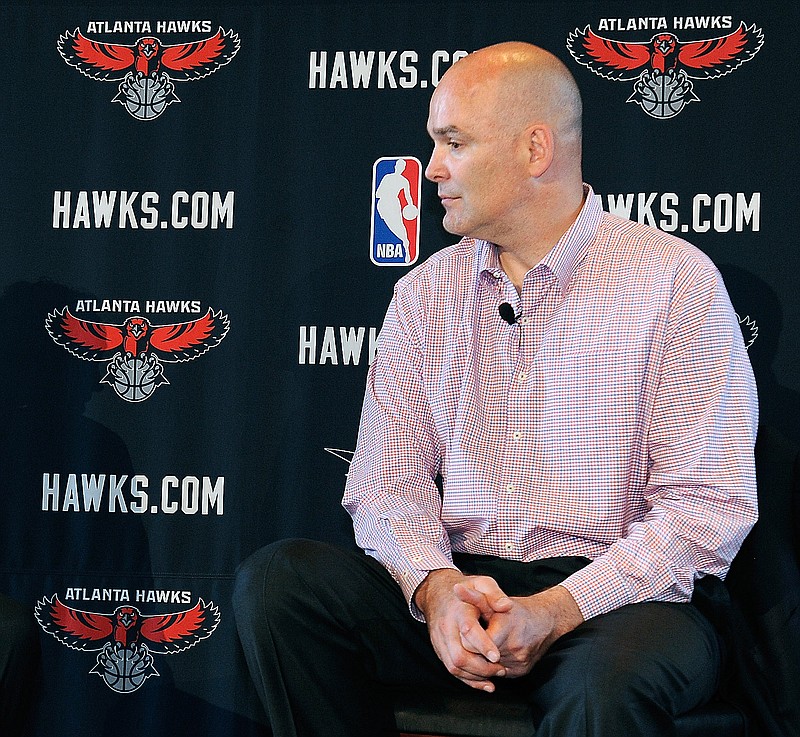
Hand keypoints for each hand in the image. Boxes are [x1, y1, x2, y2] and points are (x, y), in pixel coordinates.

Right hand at [414, 569, 511, 691]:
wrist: (437, 592)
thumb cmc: (465, 588)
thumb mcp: (482, 583)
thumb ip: (495, 594)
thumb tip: (506, 606)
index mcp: (458, 611)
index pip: (468, 630)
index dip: (482, 645)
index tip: (497, 656)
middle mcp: (446, 627)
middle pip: (459, 656)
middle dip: (482, 668)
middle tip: (500, 668)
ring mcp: (440, 640)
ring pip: (454, 667)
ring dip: (476, 676)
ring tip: (495, 675)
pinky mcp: (439, 649)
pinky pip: (451, 669)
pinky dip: (468, 680)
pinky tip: (484, 683)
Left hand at [457, 585, 583, 677]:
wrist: (546, 621)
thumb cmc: (516, 609)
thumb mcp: (494, 599)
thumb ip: (474, 597)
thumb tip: (455, 588)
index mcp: (504, 627)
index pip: (471, 645)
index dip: (466, 639)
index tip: (466, 633)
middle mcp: (513, 647)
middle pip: (479, 658)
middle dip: (475, 651)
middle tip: (475, 641)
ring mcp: (519, 661)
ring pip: (489, 668)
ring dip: (484, 660)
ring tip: (486, 646)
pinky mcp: (522, 671)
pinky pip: (500, 674)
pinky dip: (495, 666)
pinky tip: (497, 653)